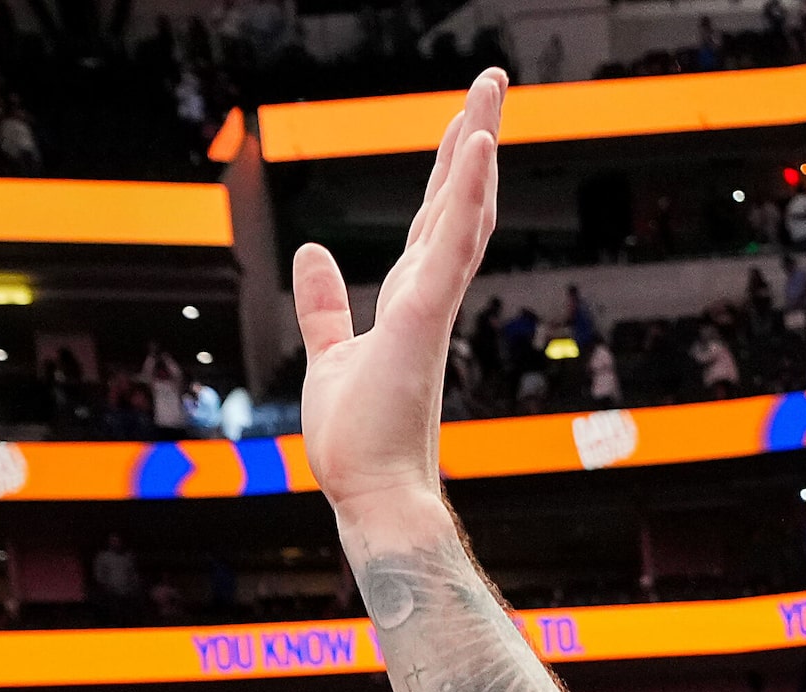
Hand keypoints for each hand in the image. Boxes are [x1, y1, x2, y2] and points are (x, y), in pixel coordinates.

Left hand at [293, 70, 505, 514]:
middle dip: (473, 136)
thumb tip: (313, 253)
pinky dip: (466, 196)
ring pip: (462, 211)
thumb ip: (324, 305)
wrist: (373, 496)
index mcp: (413, 302)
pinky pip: (451, 246)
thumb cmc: (359, 443)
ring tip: (489, 93)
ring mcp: (432, 306)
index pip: (435, 219)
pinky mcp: (423, 319)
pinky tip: (476, 148)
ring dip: (476, 149)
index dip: (450, 168)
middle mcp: (431, 296)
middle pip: (456, 200)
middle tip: (493, 80)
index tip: (466, 121)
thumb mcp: (330, 356)